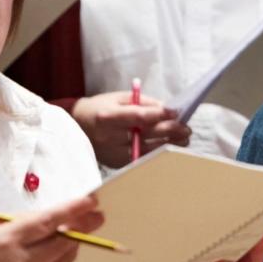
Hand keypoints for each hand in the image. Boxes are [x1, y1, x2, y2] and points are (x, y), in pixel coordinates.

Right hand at [0, 196, 102, 261]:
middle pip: (63, 240)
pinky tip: (53, 257)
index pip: (47, 221)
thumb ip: (22, 222)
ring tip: (71, 235)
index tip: (91, 202)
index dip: (72, 210)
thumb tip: (57, 214)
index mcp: (6, 239)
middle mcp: (19, 261)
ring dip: (72, 244)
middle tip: (96, 217)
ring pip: (65, 257)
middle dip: (83, 226)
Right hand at [71, 91, 191, 167]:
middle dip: (170, 131)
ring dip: (169, 144)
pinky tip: (170, 147)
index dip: (159, 115)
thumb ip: (144, 103)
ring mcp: (112, 153)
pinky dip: (158, 153)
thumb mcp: (120, 98)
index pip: (138, 117)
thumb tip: (167, 109)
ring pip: (147, 150)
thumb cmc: (101, 108)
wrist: (76, 127)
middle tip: (186, 129)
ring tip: (184, 139)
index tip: (176, 112)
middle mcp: (109, 137)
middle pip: (145, 135)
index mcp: (108, 117)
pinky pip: (142, 159)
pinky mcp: (116, 163)